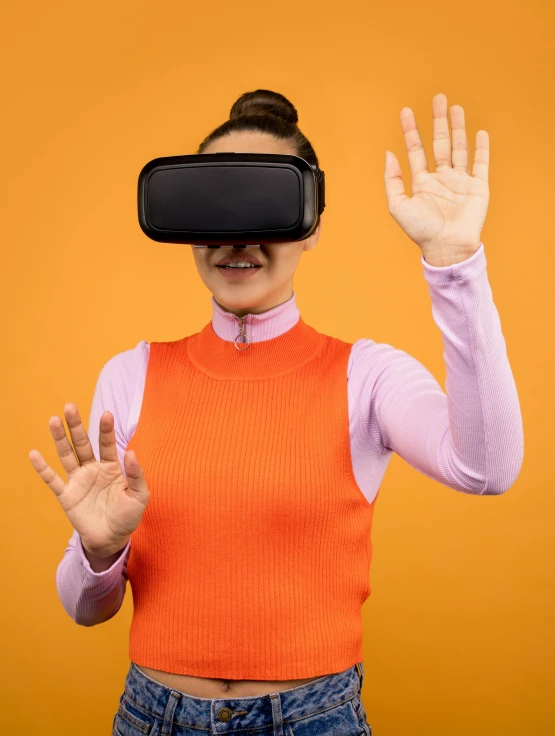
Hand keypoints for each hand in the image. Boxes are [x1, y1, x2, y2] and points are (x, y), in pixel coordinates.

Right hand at [29, 403, 149, 556]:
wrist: (112, 539)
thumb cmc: (128, 516)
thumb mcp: (140, 496)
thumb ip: (136, 475)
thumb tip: (131, 452)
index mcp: (111, 467)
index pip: (107, 444)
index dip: (106, 430)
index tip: (107, 414)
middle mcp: (93, 469)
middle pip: (82, 443)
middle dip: (76, 426)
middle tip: (70, 406)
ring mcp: (79, 480)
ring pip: (67, 455)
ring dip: (60, 439)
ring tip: (53, 420)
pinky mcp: (67, 495)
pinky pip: (52, 479)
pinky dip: (42, 468)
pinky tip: (34, 454)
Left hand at [384, 92, 488, 264]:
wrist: (447, 247)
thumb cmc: (421, 231)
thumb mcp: (398, 205)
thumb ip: (392, 180)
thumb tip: (388, 154)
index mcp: (422, 183)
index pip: (415, 150)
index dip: (410, 131)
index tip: (406, 112)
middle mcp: (441, 179)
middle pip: (439, 143)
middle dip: (437, 121)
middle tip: (437, 98)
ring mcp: (460, 182)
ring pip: (459, 148)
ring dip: (458, 128)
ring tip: (455, 108)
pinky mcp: (477, 187)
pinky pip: (480, 163)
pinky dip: (481, 148)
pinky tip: (479, 133)